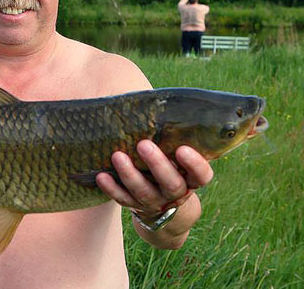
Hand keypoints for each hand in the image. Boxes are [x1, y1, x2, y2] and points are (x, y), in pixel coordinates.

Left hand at [96, 140, 213, 217]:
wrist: (160, 197)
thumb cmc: (168, 161)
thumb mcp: (175, 151)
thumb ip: (171, 133)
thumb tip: (153, 99)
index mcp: (191, 178)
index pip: (201, 175)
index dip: (195, 164)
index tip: (182, 149)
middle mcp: (176, 192)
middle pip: (171, 184)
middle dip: (157, 165)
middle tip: (143, 145)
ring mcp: (155, 201)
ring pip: (144, 192)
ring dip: (129, 174)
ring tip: (117, 156)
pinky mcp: (135, 205)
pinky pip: (123, 199)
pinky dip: (111, 188)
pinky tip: (101, 176)